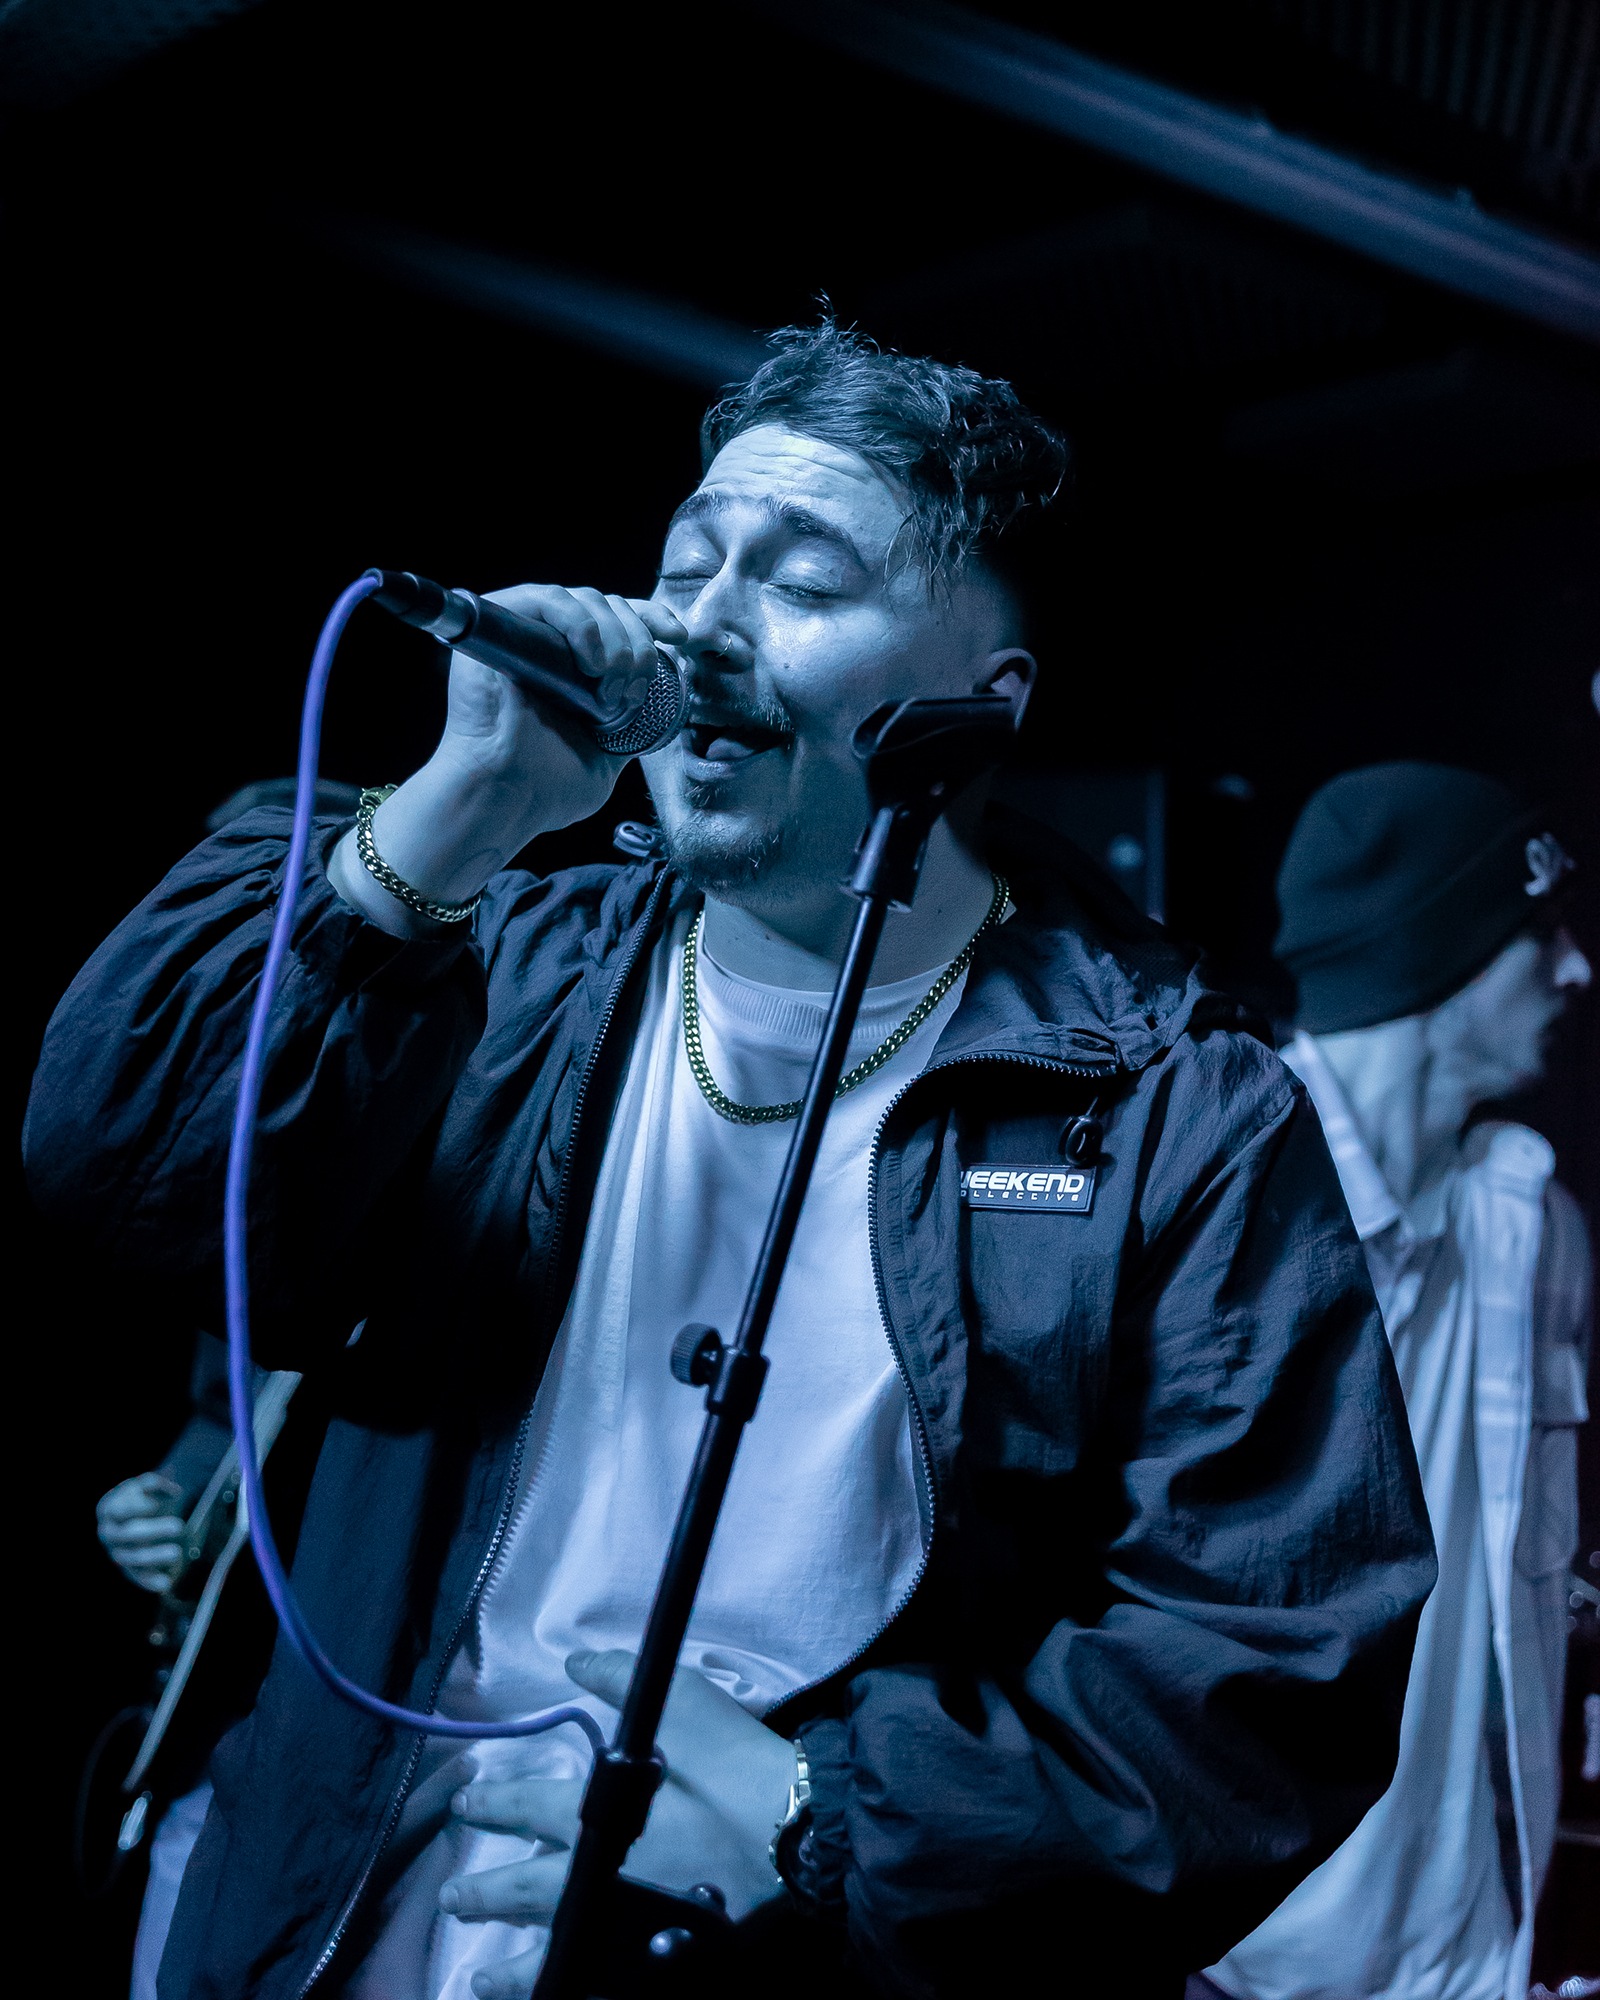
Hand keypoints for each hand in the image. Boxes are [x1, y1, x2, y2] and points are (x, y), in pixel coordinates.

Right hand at [96, 1471, 187, 1593]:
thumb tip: (173, 1492)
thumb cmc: (142, 1496)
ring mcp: (117, 1553)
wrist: (138, 1515)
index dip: (137, 1508)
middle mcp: (109, 1533)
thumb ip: (155, 1483)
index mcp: (109, 1509)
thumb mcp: (144, 1484)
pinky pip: (138, 1577)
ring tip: (177, 1552)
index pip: (120, 1510)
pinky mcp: (128, 1569)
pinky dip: (151, 1581)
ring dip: (155, 1556)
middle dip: (153, 1530)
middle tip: (178, 1526)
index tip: (156, 1505)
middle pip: (128, 1534)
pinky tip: (166, 1584)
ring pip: (133, 1558)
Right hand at [328, 585, 685, 936]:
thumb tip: (660, 713)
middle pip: (609, 607)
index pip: (617, 619)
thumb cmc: (544, 789)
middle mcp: (546, 643)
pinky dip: (580, 623)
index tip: (678, 638)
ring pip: (585, 600)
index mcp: (571, 667)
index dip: (652, 619)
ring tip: (609, 684)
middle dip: (637, 644)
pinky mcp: (495, 626)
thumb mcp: (605, 757)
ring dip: (614, 639)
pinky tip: (592, 661)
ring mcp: (520, 632)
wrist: (504, 800)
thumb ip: (629, 731)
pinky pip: (546, 597)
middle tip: (631, 690)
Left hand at [439, 1648, 796, 1999]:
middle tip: (453, 1898)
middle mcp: (594, 1877)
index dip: (493, 1804)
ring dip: (510, 1966)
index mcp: (595, 1814)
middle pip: (522, 1890)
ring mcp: (620, 1923)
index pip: (525, 1807)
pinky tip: (557, 1991)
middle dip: (483, 1894)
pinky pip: (594, 1977)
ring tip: (480, 1976)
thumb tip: (573, 1660)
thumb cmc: (732, 1766)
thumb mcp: (679, 1702)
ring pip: (549, 1951)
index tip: (465, 1809)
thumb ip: (618, 1676)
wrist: (794, 1833)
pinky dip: (569, 1986)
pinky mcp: (650, 1954)